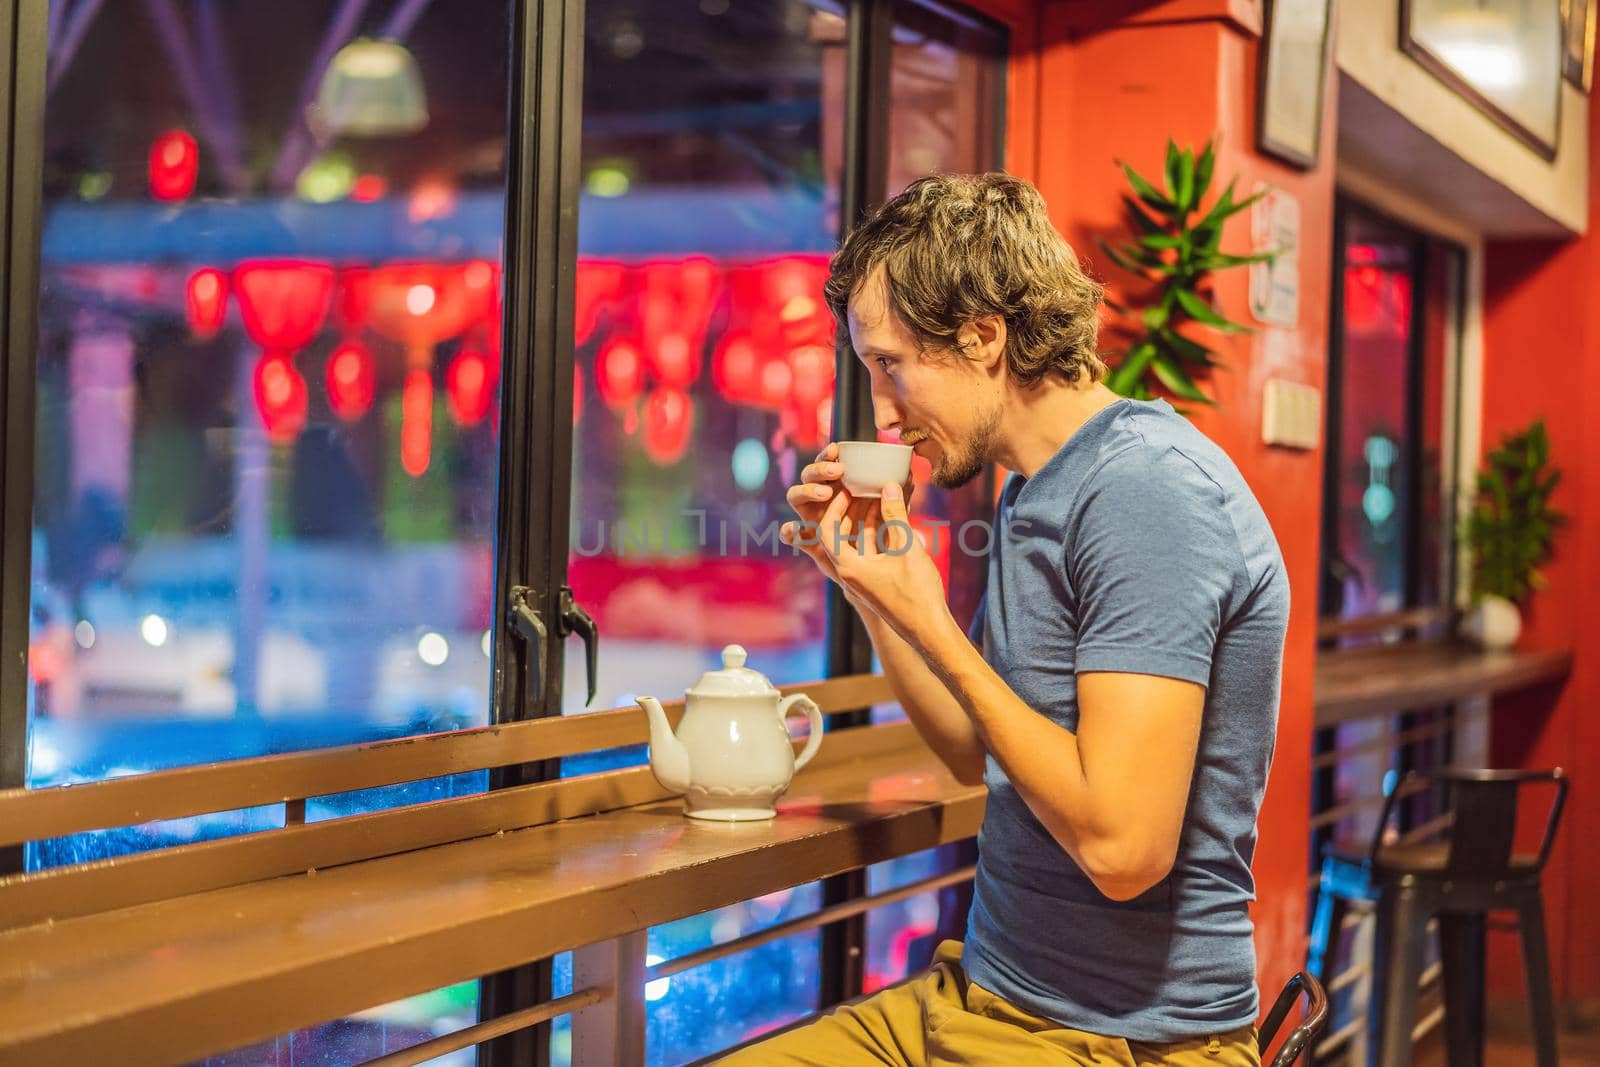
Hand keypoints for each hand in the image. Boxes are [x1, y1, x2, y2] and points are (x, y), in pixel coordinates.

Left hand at [780, 443, 912, 616]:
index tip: (848, 491)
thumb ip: (896, 516)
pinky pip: (866, 553)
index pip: (826, 530)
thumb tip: (888, 486)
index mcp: (849, 567)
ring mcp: (860, 580)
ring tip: (876, 499)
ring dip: (862, 522)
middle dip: (847, 511)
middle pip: (837, 536)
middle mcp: (848, 574)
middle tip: (859, 490)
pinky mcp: (873, 582)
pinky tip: (889, 520)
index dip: (834, 507)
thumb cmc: (918, 592)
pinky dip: (873, 536)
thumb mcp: (907, 548)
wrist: (929, 629)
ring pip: (853, 544)